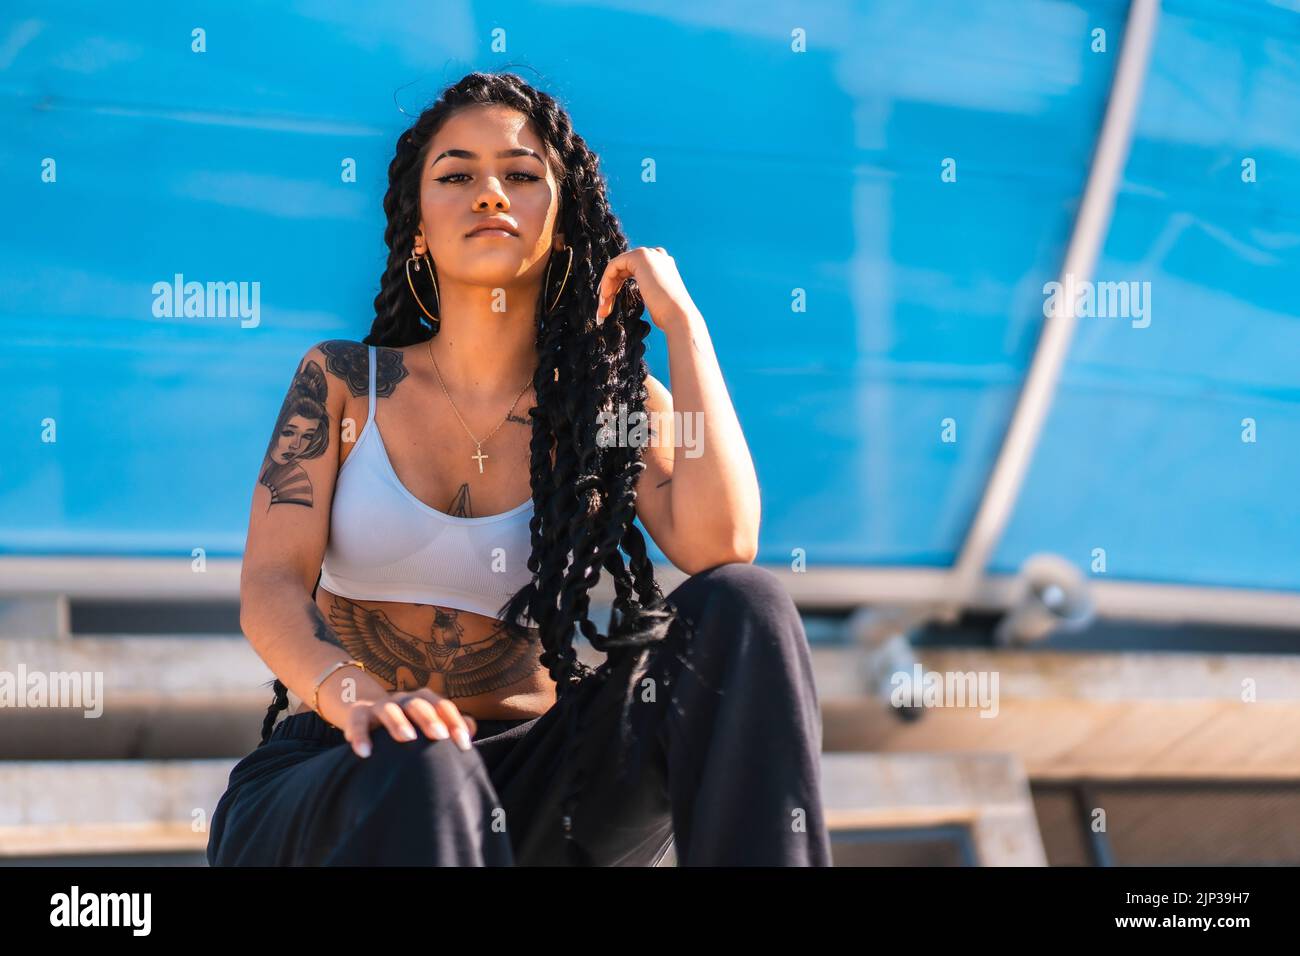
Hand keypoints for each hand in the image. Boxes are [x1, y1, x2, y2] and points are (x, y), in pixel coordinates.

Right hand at [340, 688, 477, 758]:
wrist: (370, 714)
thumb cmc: (409, 725)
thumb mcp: (429, 723)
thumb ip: (450, 726)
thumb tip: (471, 729)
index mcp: (424, 700)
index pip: (443, 706)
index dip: (455, 722)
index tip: (464, 744)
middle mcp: (404, 700)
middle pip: (418, 703)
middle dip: (430, 718)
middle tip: (439, 736)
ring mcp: (381, 705)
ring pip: (389, 708)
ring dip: (398, 722)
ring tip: (407, 738)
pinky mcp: (358, 714)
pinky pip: (357, 721)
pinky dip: (359, 735)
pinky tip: (364, 753)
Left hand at [595, 246, 694, 331]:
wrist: (678, 315)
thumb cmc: (668, 315)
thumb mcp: (655, 300)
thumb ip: (647, 291)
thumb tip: (639, 295)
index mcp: (663, 265)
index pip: (632, 271)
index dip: (617, 287)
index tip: (609, 306)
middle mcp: (657, 256)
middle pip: (623, 268)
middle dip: (610, 288)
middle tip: (602, 310)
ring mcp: (649, 254)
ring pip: (617, 267)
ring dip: (607, 287)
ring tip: (602, 308)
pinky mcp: (640, 257)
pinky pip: (614, 265)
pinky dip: (607, 280)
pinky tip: (606, 296)